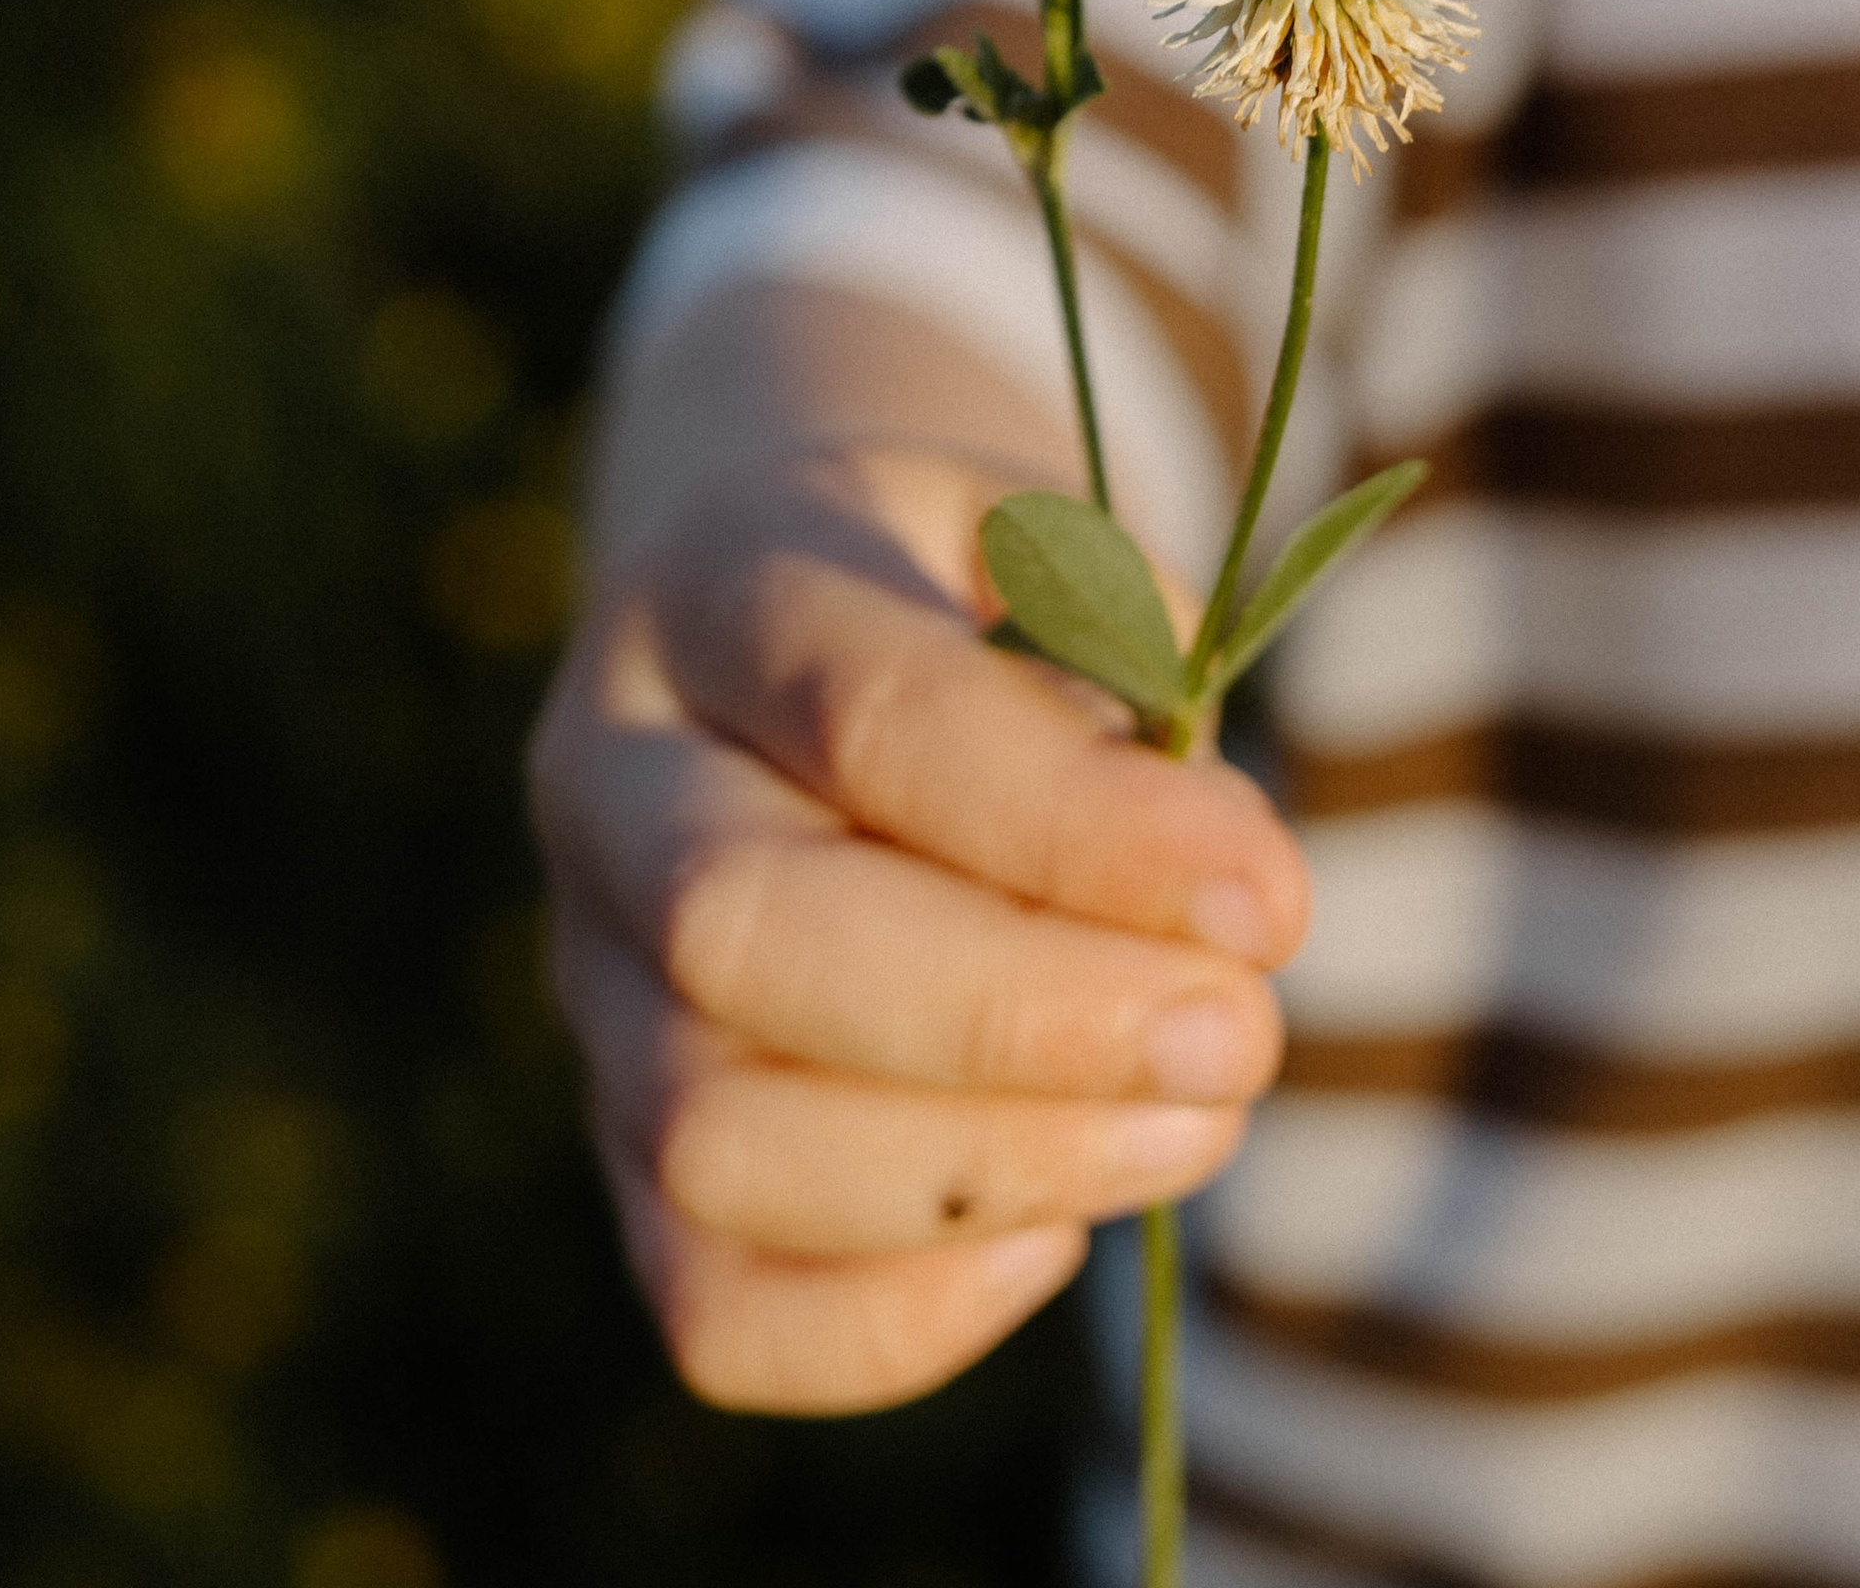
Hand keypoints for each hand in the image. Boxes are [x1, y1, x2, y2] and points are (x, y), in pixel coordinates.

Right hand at [529, 434, 1312, 1413]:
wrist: (810, 626)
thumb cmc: (979, 593)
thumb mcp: (1059, 545)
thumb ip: (1132, 673)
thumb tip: (1217, 903)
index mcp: (720, 583)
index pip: (867, 717)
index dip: (1077, 829)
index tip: (1269, 900)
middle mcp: (608, 780)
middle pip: (742, 933)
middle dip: (1023, 1020)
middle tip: (1240, 1037)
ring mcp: (591, 979)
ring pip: (713, 1138)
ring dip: (989, 1167)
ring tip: (1189, 1125)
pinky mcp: (623, 1146)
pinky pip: (713, 1302)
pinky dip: (898, 1314)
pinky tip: (1051, 1229)